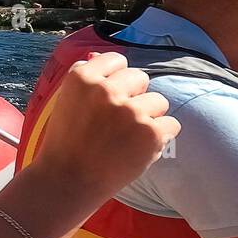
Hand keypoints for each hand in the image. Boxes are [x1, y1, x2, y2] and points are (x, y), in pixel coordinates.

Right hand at [32, 51, 179, 204]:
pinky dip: (160, 137)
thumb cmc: (66, 141)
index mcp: (82, 78)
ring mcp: (130, 111)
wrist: (68, 181)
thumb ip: (86, 78)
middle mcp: (106, 90)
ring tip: (127, 137)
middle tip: (117, 121)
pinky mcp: (151, 133)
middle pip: (141, 78)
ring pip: (159, 101)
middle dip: (134, 96)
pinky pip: (171, 124)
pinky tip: (138, 148)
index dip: (116, 79)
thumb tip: (99, 57)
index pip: (117, 60)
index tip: (110, 96)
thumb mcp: (66, 101)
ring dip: (149, 117)